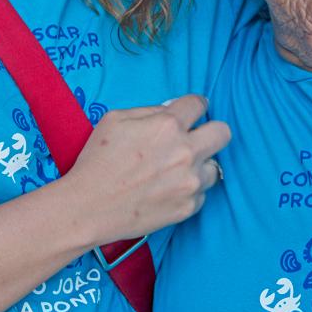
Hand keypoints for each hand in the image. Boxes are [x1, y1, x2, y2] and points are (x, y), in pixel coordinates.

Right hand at [67, 94, 230, 244]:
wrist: (88, 207)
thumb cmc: (97, 160)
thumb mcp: (116, 118)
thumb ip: (150, 110)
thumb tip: (172, 110)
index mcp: (168, 125)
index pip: (199, 104)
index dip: (195, 105)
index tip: (193, 111)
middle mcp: (186, 152)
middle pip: (223, 132)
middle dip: (211, 130)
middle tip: (196, 136)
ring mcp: (190, 182)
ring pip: (215, 166)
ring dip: (200, 164)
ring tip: (177, 169)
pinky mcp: (188, 208)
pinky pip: (202, 193)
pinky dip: (189, 190)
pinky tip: (168, 189)